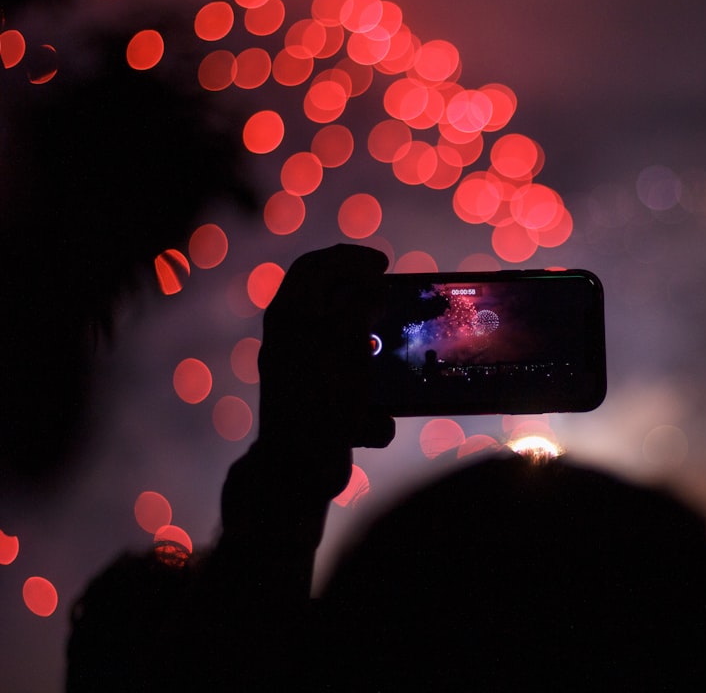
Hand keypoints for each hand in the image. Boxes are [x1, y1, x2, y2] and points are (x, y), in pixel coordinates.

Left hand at [257, 244, 394, 452]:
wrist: (300, 468)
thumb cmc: (318, 398)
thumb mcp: (341, 338)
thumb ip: (359, 303)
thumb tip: (374, 286)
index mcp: (289, 315)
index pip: (316, 267)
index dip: (350, 258)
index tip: (383, 264)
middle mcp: (293, 337)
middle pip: (329, 298)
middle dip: (361, 290)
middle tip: (388, 287)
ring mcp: (307, 368)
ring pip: (344, 336)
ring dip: (371, 332)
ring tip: (395, 336)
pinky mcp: (323, 398)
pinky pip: (352, 377)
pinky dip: (372, 381)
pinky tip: (385, 398)